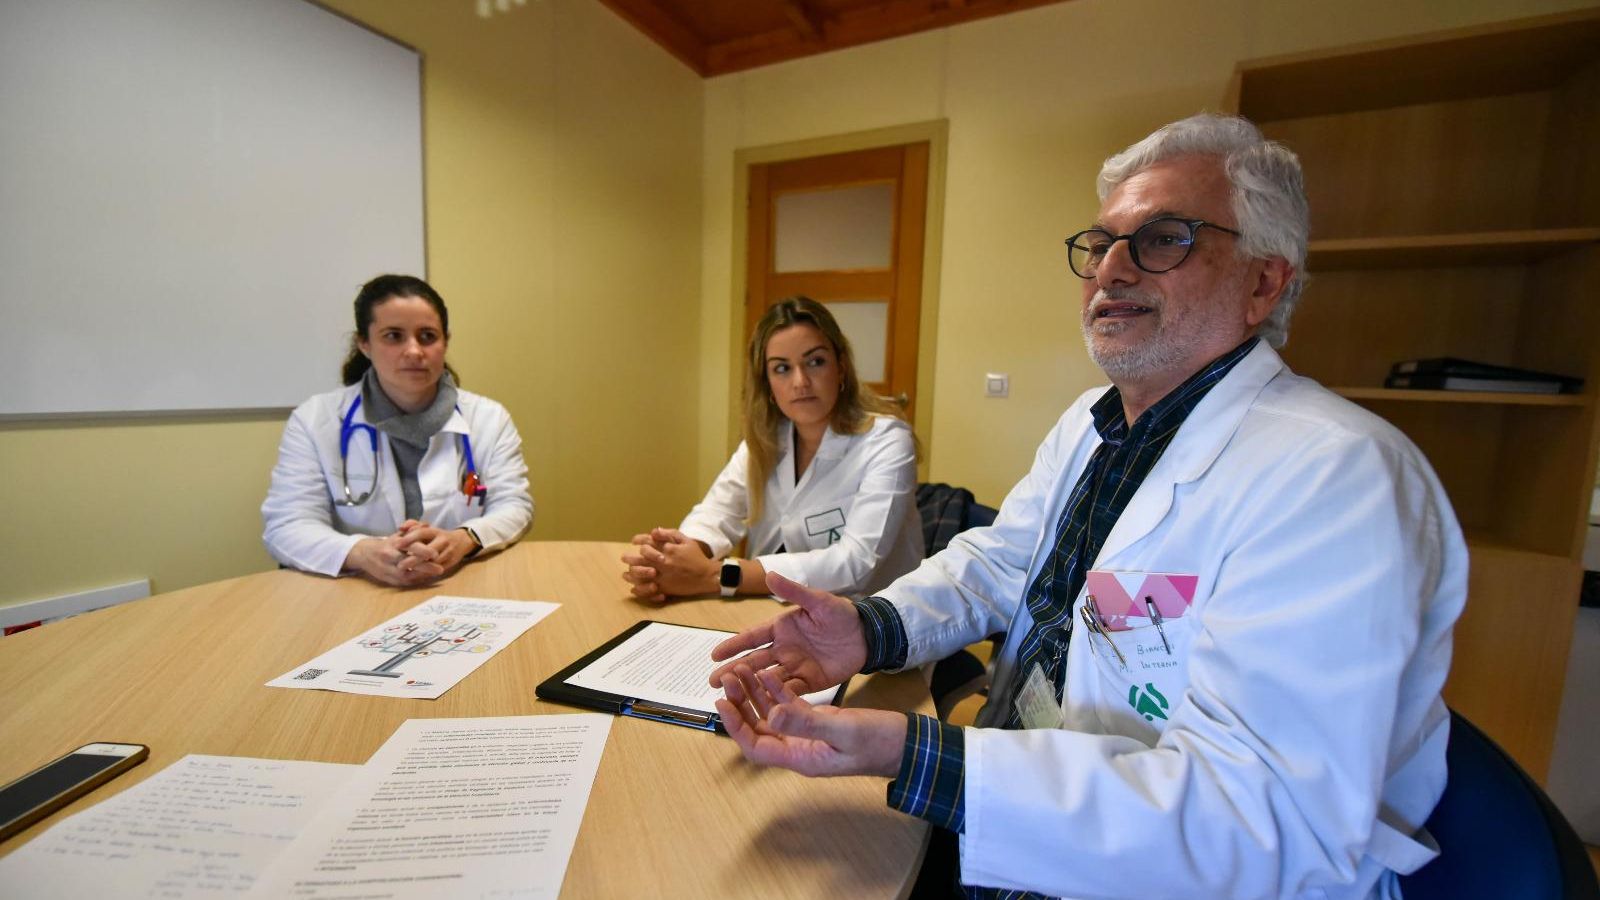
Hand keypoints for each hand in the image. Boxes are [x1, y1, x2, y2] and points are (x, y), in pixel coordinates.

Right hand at [343, 534, 443, 586]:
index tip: (435, 554)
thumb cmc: (386, 544)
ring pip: (408, 575)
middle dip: (425, 566)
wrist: (364, 555)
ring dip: (423, 576)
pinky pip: (405, 582)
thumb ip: (412, 529)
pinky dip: (417, 580)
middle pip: (409, 563)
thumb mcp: (397, 535)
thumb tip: (427, 525)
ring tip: (437, 573)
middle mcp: (389, 557)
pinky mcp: (389, 580)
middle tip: (440, 568)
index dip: (423, 551)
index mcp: (392, 544)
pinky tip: (428, 578)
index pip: (409, 547)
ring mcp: (388, 570)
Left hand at [393, 524, 475, 577]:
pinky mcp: (450, 563)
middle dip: (414, 559)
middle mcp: (443, 541)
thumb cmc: (438, 535)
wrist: (461, 542)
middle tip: (399, 566)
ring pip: (433, 563)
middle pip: (428, 551)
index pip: (422, 533)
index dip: (409, 538)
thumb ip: (413, 525)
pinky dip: (425, 575)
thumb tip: (401, 527)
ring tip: (404, 574)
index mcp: (435, 531)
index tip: (396, 545)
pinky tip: (414, 578)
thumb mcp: (427, 528)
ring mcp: (448, 553)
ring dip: (419, 570)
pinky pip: (436, 571)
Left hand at [620, 528, 714, 601]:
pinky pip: (647, 589)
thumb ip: (670, 534)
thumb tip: (655, 530)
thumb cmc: (697, 557)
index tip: (634, 541)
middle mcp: (663, 562)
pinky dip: (639, 589)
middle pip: (639, 559)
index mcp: (667, 549)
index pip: (647, 543)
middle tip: (624, 558)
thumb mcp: (686, 541)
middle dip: (629, 558)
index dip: (638, 540)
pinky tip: (634, 587)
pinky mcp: (665, 588)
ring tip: (626, 574)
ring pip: (640, 575)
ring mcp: (663, 576)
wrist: (706, 576)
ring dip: (631, 574)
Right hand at [708, 572, 866, 694]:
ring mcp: (794, 666)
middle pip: (753, 662)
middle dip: (733, 672)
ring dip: (750, 687)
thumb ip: (793, 591)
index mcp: (780, 628)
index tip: (713, 655)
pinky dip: (777, 698)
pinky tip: (764, 706)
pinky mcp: (809, 681)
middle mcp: (783, 649)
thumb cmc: (841, 614)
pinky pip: (789, 691)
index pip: (751, 637)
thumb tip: (768, 575)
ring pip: (767, 679)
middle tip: (712, 682)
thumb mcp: (817, 601)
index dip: (733, 645)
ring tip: (731, 697)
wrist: (866, 635)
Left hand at [716, 663, 905, 777]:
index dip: (735, 726)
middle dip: (741, 704)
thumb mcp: (842, 730)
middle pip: (759, 728)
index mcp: (801, 757)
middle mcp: (800, 748)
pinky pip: (791, 706)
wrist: (906, 743)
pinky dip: (778, 690)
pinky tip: (769, 673)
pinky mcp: (820, 722)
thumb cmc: (878, 742)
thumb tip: (772, 713)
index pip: (756, 746)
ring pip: (772, 715)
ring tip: (741, 670)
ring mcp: (809, 736)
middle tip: (728, 677)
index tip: (721, 703)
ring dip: (755, 695)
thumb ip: (807, 722)